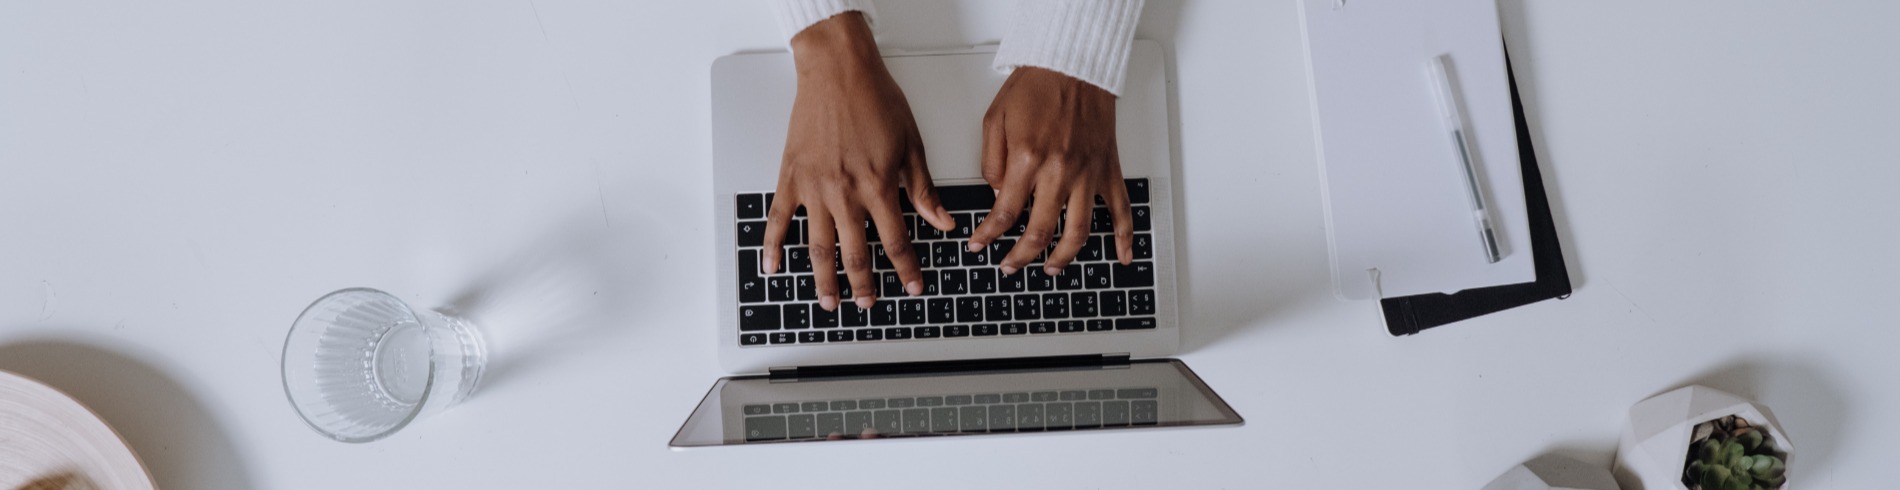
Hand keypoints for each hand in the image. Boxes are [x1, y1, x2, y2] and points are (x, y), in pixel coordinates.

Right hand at [762, 13, 953, 311]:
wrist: (837, 70)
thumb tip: (941, 221)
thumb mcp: (911, 144)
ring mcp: (814, 188)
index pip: (895, 241)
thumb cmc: (874, 98)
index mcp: (878, 185)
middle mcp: (844, 193)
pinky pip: (779, 219)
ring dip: (823, 279)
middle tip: (867, 304)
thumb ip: (923, 189)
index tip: (912, 286)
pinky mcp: (791, 177)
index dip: (906, 269)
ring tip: (828, 302)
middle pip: (854, 253)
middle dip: (863, 284)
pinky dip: (773, 246)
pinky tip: (772, 267)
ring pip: (818, 246)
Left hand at [967, 67, 1133, 275]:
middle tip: (1009, 266)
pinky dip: (1124, 237)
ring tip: (1050, 270)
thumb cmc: (1036, 86)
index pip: (1004, 212)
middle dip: (1020, 256)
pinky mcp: (1107, 170)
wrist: (1073, 64)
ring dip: (1063, 257)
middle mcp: (1060, 171)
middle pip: (1040, 231)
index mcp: (1028, 159)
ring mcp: (1087, 174)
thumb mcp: (995, 120)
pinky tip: (1121, 257)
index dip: (988, 236)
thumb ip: (991, 163)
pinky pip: (1120, 210)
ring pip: (1078, 231)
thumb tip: (997, 196)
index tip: (979, 246)